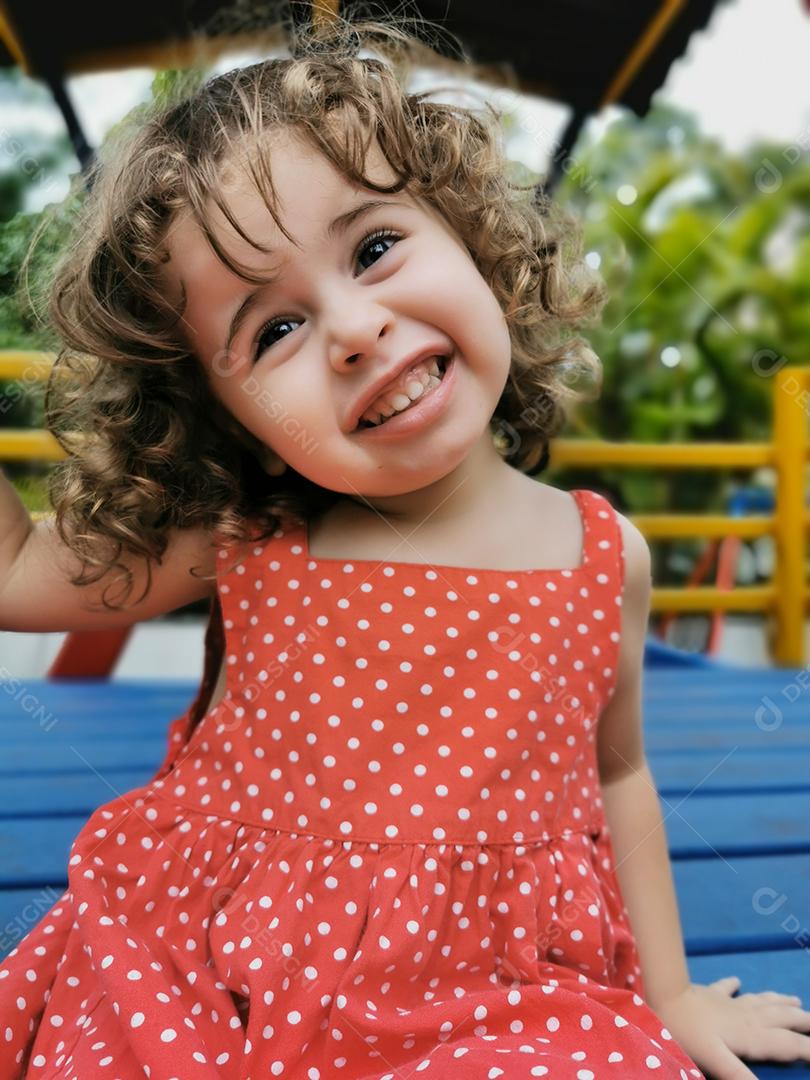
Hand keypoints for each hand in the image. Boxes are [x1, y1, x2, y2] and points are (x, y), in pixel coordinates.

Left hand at [654, 976, 809, 1078]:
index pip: (788, 1044)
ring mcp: (727, 1003)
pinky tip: (737, 981)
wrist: (664, 996)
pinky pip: (726, 988)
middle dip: (802, 1022)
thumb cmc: (688, 1032)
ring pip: (761, 1002)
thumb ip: (741, 1077)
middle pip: (781, 1018)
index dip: (808, 1049)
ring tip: (794, 1000)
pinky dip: (734, 985)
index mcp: (750, 1035)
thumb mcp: (717, 1061)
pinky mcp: (709, 994)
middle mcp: (745, 1017)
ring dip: (780, 1002)